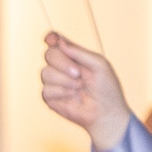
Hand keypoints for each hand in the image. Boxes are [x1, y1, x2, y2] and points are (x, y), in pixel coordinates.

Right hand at [40, 32, 133, 151]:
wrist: (105, 112)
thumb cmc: (106, 88)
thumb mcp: (98, 64)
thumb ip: (79, 52)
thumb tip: (59, 42)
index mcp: (73, 56)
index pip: (56, 41)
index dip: (51, 38)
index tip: (51, 40)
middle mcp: (61, 67)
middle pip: (48, 54)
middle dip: (62, 63)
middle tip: (78, 74)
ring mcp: (54, 82)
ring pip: (45, 72)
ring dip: (64, 80)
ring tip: (79, 87)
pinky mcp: (50, 97)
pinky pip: (46, 89)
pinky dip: (61, 92)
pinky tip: (72, 96)